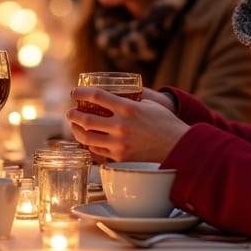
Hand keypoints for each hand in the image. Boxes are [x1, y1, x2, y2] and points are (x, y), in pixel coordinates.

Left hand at [67, 86, 188, 162]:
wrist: (180, 148)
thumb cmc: (167, 124)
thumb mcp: (151, 104)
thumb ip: (133, 99)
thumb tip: (120, 93)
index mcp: (128, 109)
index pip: (97, 97)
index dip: (81, 93)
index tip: (74, 92)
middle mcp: (121, 126)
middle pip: (86, 119)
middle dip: (73, 115)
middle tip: (70, 113)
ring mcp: (120, 144)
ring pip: (88, 139)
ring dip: (77, 132)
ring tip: (75, 127)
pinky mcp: (121, 158)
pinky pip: (99, 152)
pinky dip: (90, 146)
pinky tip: (88, 142)